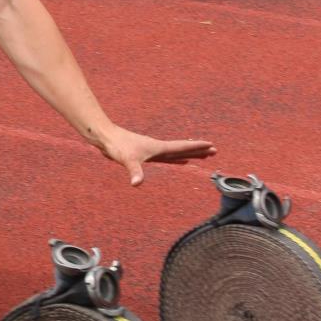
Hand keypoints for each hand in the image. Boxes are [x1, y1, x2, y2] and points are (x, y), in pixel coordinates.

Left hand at [96, 127, 216, 186]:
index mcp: (158, 148)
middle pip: (183, 150)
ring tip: (203, 156)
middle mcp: (158, 148)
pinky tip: (181, 161)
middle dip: (198, 151)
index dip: (196, 147)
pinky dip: (176, 159)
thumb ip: (134, 171)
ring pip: (177, 153)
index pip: (182, 147)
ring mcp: (152, 151)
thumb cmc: (117, 146)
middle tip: (214, 151)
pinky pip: (167, 157)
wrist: (105, 137)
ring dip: (190, 155)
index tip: (211, 145)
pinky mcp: (146, 154)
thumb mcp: (127, 159)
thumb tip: (137, 183)